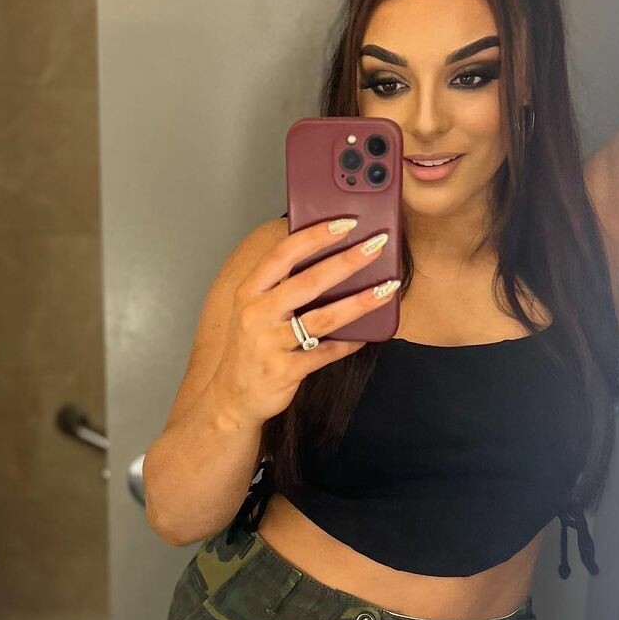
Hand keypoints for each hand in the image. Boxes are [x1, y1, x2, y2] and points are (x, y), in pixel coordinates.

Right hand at [210, 218, 396, 426]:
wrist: (232, 396)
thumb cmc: (251, 347)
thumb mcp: (254, 311)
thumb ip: (281, 287)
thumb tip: (328, 261)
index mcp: (250, 292)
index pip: (283, 254)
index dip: (315, 235)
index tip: (344, 223)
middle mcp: (257, 314)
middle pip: (308, 281)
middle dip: (346, 261)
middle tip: (376, 245)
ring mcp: (270, 344)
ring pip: (323, 318)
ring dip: (359, 302)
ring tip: (387, 288)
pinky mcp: (284, 370)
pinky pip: (326, 352)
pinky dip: (349, 342)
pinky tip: (367, 334)